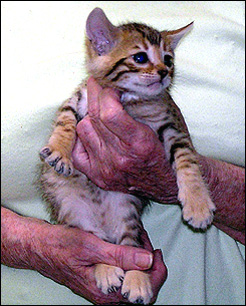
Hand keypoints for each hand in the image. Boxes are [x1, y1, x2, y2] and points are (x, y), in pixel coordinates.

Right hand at [1, 207, 166, 304]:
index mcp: (106, 291)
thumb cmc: (61, 246)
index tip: (156, 252)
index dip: (156, 272)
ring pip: (131, 281)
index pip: (143, 292)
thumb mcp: (92, 247)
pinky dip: (130, 262)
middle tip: (147, 242)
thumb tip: (147, 259)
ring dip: (140, 262)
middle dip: (149, 265)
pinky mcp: (99, 279)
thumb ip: (120, 256)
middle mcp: (106, 294)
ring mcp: (102, 287)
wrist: (40, 247)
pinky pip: (122, 275)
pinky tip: (128, 247)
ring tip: (139, 241)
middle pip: (140, 288)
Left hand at [72, 77, 178, 202]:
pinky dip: (82, 136)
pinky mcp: (97, 176)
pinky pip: (76, 149)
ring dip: (90, 116)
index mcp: (140, 144)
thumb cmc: (164, 153)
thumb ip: (142, 107)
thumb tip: (120, 86)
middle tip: (98, 85)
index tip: (110, 85)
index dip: (106, 93)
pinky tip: (93, 132)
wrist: (163, 185)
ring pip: (83, 129)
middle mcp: (119, 158)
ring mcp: (105, 169)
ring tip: (100, 112)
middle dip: (95, 95)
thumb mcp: (162, 127)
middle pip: (95, 118)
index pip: (110, 112)